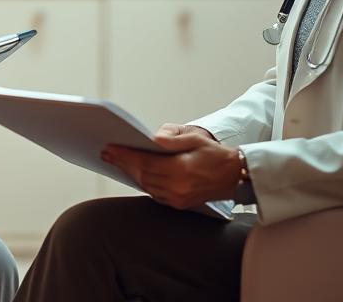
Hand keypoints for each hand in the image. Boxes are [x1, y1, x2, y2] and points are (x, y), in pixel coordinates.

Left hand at [102, 126, 241, 210]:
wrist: (234, 175)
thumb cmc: (214, 154)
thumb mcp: (195, 138)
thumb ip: (173, 139)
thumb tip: (152, 139)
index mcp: (181, 169)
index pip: (144, 163)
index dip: (124, 156)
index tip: (109, 148)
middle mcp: (178, 187)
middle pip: (142, 175)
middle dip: (123, 164)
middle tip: (107, 154)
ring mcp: (178, 199)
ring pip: (146, 186)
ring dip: (131, 174)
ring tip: (118, 161)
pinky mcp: (180, 204)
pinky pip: (155, 194)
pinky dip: (144, 183)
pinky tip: (136, 173)